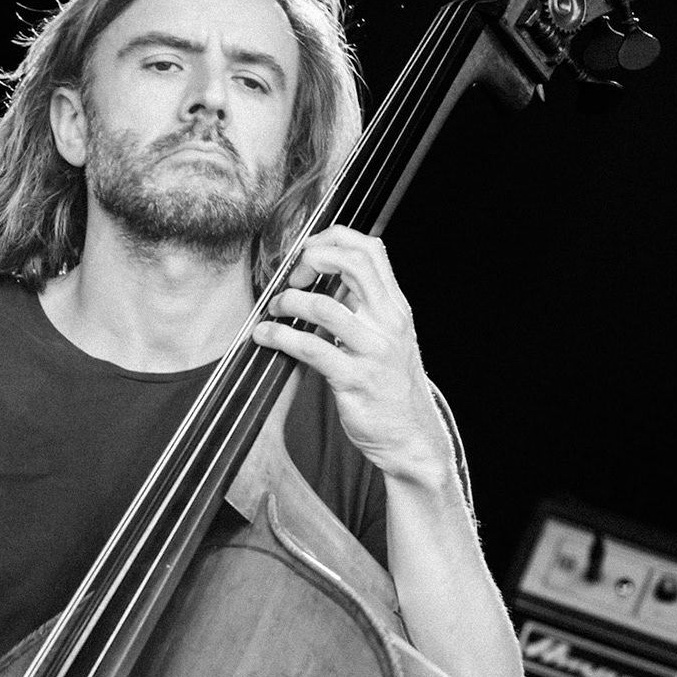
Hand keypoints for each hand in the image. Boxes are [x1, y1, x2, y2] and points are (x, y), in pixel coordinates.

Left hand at [250, 226, 451, 486]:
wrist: (411, 437)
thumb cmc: (390, 384)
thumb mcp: (387, 335)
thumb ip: (364, 304)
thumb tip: (327, 271)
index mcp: (396, 306)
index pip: (371, 248)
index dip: (332, 240)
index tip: (306, 255)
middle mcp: (389, 322)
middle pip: (352, 263)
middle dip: (311, 259)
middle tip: (290, 278)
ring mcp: (373, 351)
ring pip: (324, 307)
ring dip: (288, 302)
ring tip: (274, 310)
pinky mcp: (354, 380)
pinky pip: (311, 349)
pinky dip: (280, 336)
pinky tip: (265, 335)